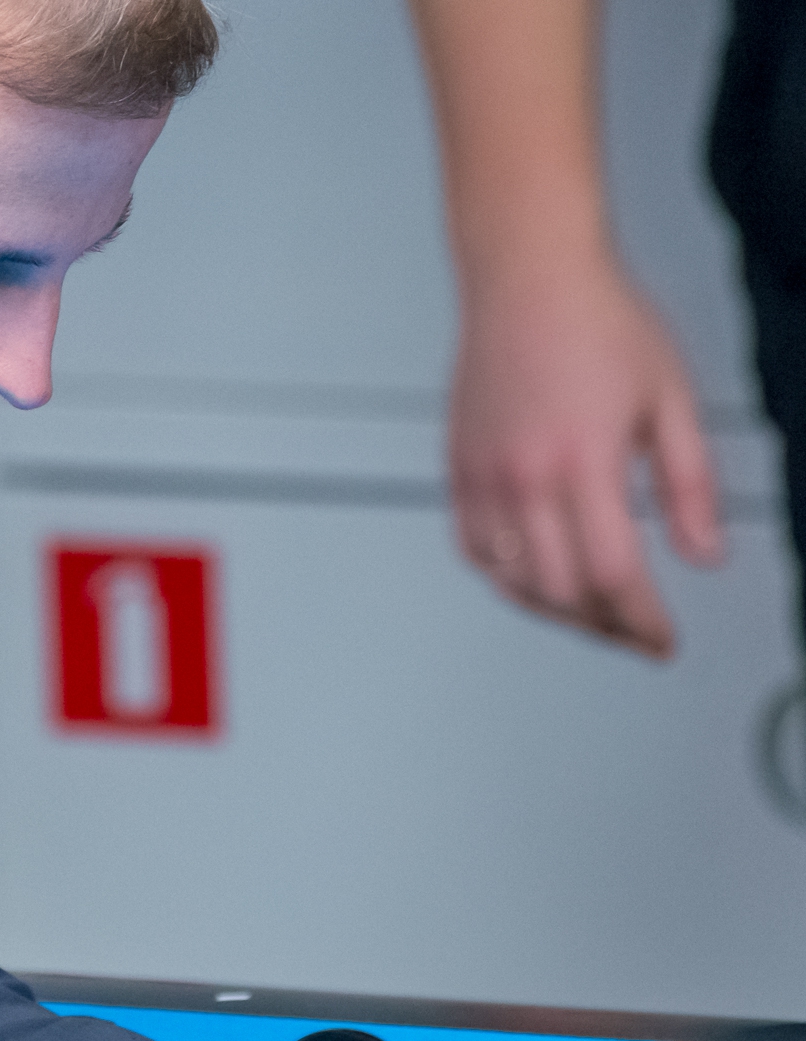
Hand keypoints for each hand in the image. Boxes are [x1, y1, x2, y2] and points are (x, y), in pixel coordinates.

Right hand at [448, 258, 722, 656]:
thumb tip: (704, 553)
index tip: (662, 639)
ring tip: (591, 613)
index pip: (613, 576)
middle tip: (635, 631)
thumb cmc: (597, 322)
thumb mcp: (672, 399)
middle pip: (561, 593)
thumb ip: (690, 486)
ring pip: (512, 584)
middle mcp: (524, 479)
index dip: (641, 622)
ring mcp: (483, 480)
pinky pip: (474, 553)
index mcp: (583, 462)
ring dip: (556, 611)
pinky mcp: (458, 473)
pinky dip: (506, 579)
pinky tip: (536, 576)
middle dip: (604, 626)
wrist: (527, 278)